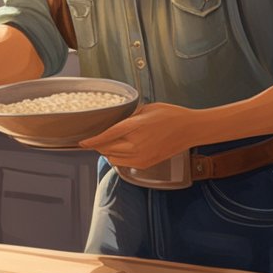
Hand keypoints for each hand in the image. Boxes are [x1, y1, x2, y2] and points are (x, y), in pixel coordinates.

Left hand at [78, 102, 202, 169]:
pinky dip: (118, 158)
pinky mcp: (146, 164)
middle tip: (97, 139)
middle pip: (106, 149)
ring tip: (109, 144)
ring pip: (113, 159)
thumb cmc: (171, 115)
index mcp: (135, 127)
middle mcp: (136, 144)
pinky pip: (124, 164)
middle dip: (98, 145)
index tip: (82, 142)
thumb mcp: (147, 108)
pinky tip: (121, 150)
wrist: (190, 129)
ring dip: (108, 152)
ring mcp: (141, 157)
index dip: (92, 140)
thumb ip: (129, 116)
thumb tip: (115, 122)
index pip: (106, 136)